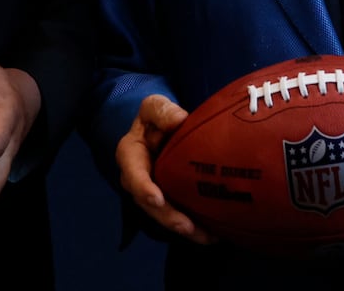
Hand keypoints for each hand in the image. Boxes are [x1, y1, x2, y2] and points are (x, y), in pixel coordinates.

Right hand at [115, 94, 212, 243]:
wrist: (163, 130)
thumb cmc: (157, 118)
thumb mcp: (155, 107)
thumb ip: (163, 111)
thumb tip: (179, 120)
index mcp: (130, 155)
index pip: (133, 173)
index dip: (144, 188)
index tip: (157, 198)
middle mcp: (137, 180)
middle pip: (149, 204)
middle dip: (167, 217)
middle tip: (187, 227)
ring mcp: (152, 194)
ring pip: (165, 216)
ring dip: (184, 228)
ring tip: (206, 237)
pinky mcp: (169, 201)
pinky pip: (178, 217)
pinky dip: (194, 228)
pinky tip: (212, 235)